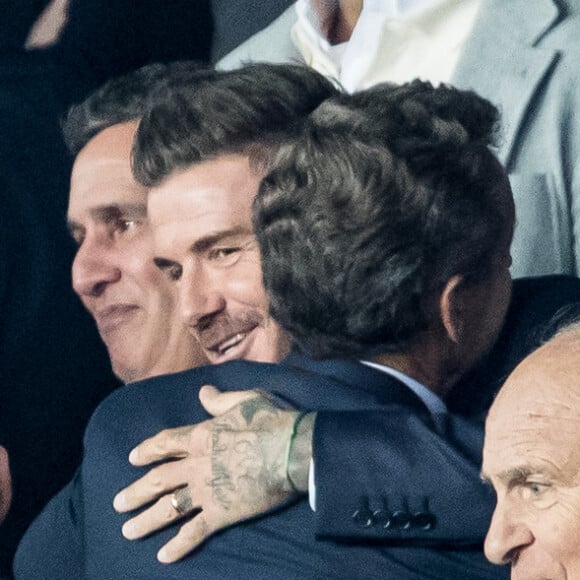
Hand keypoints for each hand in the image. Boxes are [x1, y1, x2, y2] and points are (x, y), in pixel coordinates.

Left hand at [113, 386, 311, 562]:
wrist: (291, 449)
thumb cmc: (271, 421)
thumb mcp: (244, 399)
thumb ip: (219, 400)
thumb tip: (202, 392)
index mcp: (201, 436)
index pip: (166, 443)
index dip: (147, 450)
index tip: (132, 458)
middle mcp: (196, 464)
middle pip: (158, 479)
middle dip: (135, 492)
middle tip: (117, 503)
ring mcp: (206, 490)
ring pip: (168, 507)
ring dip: (146, 521)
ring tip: (127, 531)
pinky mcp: (222, 513)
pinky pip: (195, 531)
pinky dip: (178, 545)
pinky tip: (163, 556)